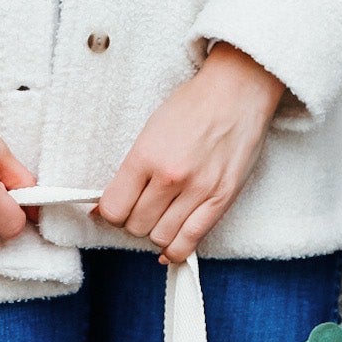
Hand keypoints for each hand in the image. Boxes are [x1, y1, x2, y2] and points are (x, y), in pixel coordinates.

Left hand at [96, 44, 285, 263]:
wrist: (237, 91)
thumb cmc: (193, 107)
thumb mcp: (151, 131)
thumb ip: (129, 171)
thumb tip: (104, 209)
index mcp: (146, 155)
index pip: (114, 209)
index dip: (111, 213)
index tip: (118, 208)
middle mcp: (170, 176)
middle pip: (136, 226)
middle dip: (134, 222)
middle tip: (143, 209)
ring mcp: (198, 190)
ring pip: (160, 238)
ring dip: (155, 233)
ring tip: (161, 218)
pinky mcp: (221, 200)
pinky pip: (190, 242)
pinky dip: (176, 250)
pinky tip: (170, 245)